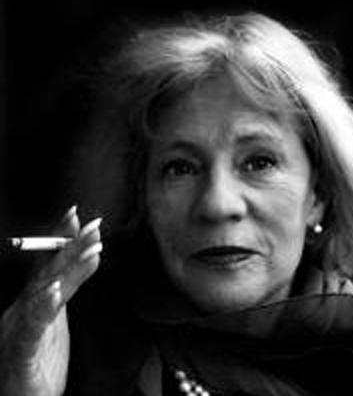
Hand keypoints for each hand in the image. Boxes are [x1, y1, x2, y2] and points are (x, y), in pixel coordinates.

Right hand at [0, 206, 101, 395]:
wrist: (20, 395)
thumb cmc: (39, 355)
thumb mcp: (56, 313)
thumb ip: (71, 284)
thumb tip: (92, 254)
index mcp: (33, 299)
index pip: (49, 261)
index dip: (62, 237)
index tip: (77, 215)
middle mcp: (24, 309)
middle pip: (49, 271)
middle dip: (71, 246)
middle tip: (92, 226)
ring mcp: (20, 329)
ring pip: (44, 294)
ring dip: (67, 270)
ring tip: (89, 251)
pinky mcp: (21, 355)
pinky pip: (32, 330)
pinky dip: (42, 310)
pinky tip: (54, 294)